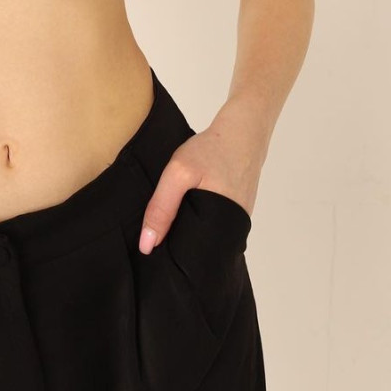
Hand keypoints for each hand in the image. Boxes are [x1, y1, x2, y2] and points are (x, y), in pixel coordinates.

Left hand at [138, 108, 263, 254]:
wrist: (242, 131)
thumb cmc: (212, 150)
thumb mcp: (179, 173)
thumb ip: (162, 207)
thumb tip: (147, 244)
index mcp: (221, 229)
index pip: (193, 259)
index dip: (173, 260)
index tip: (154, 258)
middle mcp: (234, 231)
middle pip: (200, 250)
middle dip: (179, 248)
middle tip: (157, 243)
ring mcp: (238, 222)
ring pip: (207, 236)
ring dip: (189, 233)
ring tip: (168, 228)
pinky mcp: (238, 211)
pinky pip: (215, 223)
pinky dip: (200, 219)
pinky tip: (187, 210)